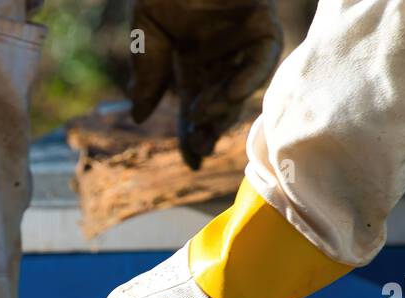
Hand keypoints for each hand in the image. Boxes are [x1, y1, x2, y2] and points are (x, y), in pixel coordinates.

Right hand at [129, 0, 281, 167]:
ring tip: (203, 116)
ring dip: (223, 108)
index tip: (192, 160)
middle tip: (202, 147)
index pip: (194, 108)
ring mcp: (243, 45)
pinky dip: (246, 81)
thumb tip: (140, 117)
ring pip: (239, 90)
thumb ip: (147, 72)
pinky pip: (260, 64)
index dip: (193, 135)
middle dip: (211, 129)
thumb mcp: (147, 31)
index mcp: (193, 63)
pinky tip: (228, 93)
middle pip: (218, 105)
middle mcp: (221, 59)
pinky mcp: (263, 30)